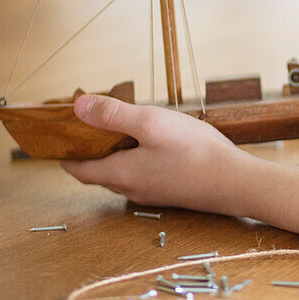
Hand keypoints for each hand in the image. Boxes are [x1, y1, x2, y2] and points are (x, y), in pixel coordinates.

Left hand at [59, 94, 249, 213]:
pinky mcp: (171, 191)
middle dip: (91, 148)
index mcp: (120, 174)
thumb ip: (113, 115)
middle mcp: (131, 188)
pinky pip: (144, 174)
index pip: (77, 168)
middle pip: (99, 170)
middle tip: (92, 121)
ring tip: (125, 127)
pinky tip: (155, 143)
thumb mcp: (151, 124)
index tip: (60, 133)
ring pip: (122, 172)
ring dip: (116, 152)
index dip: (65, 152)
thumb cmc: (195, 153)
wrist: (238, 183)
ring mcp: (153, 193)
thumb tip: (77, 106)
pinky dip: (138, 158)